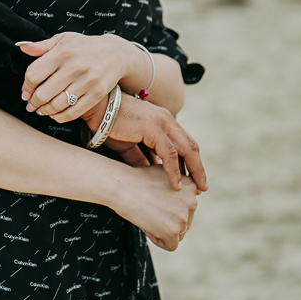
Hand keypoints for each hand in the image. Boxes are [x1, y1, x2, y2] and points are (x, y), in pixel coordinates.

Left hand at [17, 33, 148, 117]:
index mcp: (62, 52)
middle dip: (33, 102)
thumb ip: (42, 46)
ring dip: (45, 111)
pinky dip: (60, 116)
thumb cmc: (84, 46)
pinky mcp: (96, 93)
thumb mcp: (63, 39)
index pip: (34, 73)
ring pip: (57, 105)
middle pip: (43, 93)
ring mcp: (87, 81)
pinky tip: (55, 114)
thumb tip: (22, 46)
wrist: (115, 53)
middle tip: (31, 105)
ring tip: (41, 110)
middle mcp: (74, 66)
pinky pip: (73, 112)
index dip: (26, 86)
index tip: (25, 92)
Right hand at [86, 93, 207, 192]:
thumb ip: (142, 158)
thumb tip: (151, 174)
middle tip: (202, 187)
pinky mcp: (153, 128)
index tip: (193, 179)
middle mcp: (167, 120)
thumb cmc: (111, 126)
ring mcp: (161, 123)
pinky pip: (170, 154)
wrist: (98, 110)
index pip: (184, 142)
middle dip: (198, 167)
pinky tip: (175, 185)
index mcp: (163, 121)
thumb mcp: (131, 145)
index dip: (191, 161)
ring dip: (193, 171)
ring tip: (196, 189)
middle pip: (191, 146)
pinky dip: (174, 170)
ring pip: (186, 149)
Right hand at [109, 164, 198, 250]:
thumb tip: (187, 198)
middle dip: (169, 219)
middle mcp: (192, 201)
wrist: (122, 186)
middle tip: (151, 211)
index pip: (188, 206)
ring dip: (164, 229)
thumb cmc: (138, 178)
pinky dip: (159, 241)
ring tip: (148, 217)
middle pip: (186, 221)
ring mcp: (183, 217)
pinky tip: (147, 228)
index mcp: (191, 186)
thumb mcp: (165, 174)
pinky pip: (171, 245)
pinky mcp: (173, 231)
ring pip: (179, 233)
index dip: (172, 206)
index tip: (158, 200)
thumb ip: (179, 186)